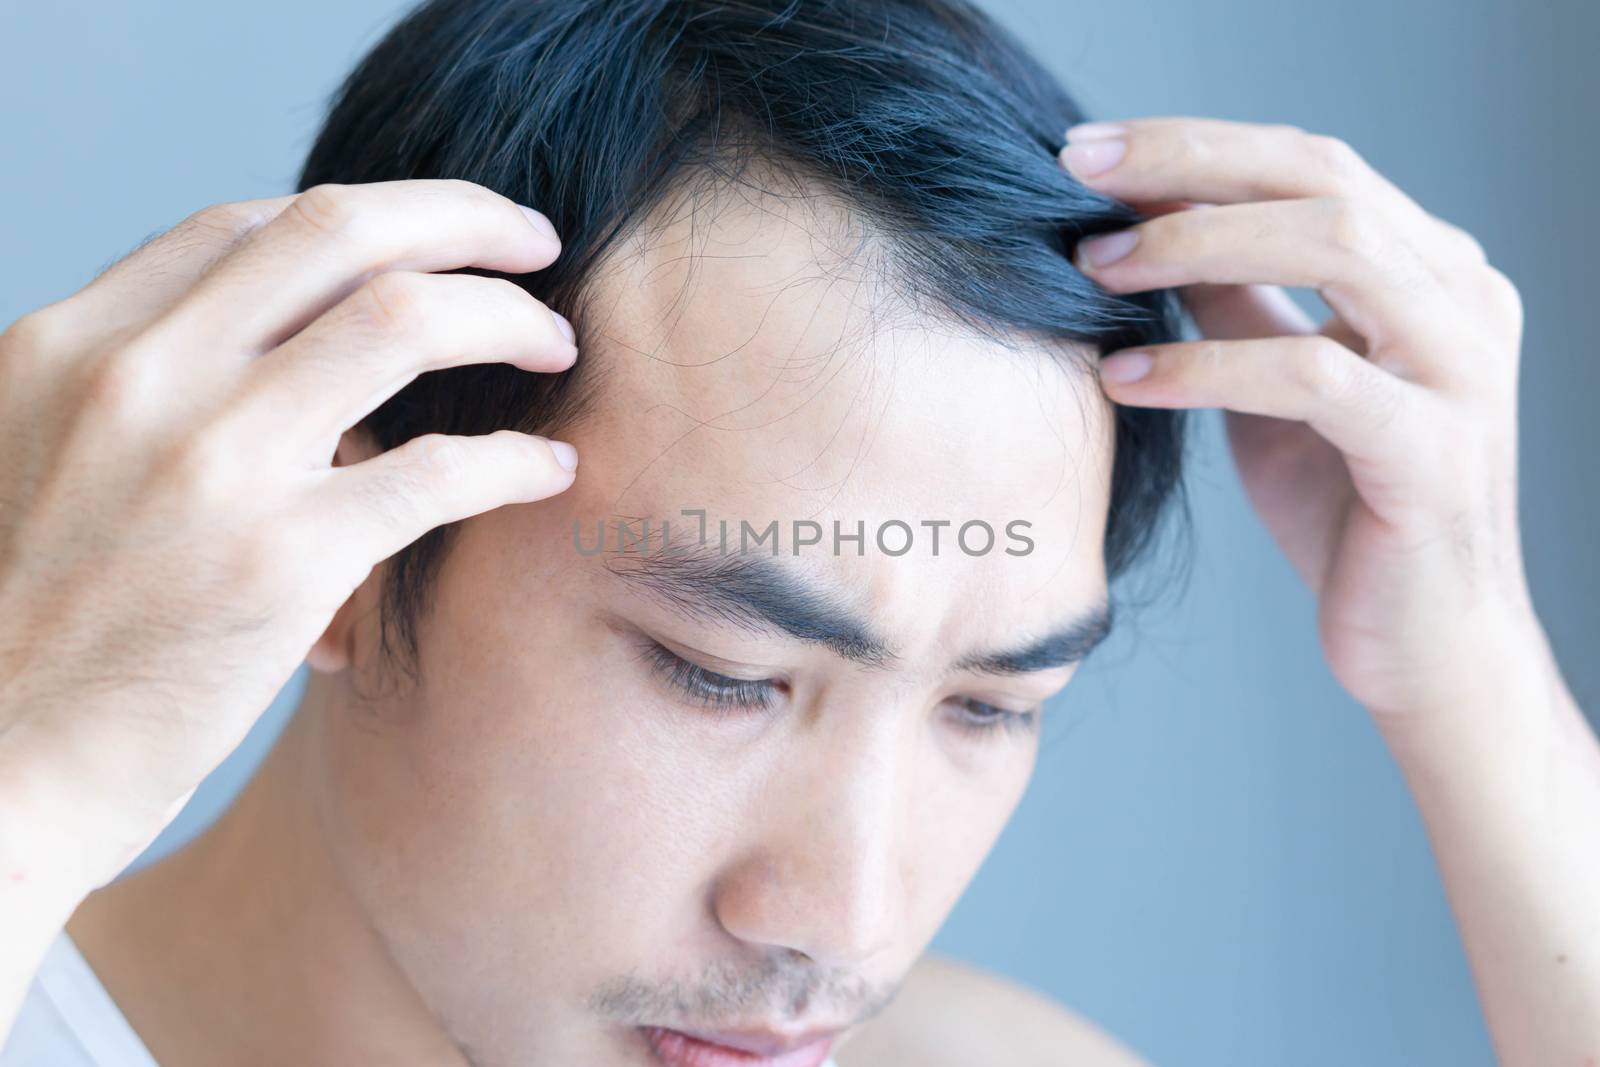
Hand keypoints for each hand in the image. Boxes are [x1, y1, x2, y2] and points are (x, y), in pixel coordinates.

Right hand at [0, 179, 579, 890]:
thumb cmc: (22, 632)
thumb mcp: (30, 458)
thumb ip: (132, 390)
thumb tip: (266, 353)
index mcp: (68, 344)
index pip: (245, 226)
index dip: (365, 215)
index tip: (434, 235)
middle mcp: (140, 378)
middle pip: (340, 232)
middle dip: (463, 219)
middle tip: (536, 242)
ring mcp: (215, 462)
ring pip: (407, 320)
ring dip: (507, 319)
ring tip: (557, 344)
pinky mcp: (285, 560)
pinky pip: (440, 471)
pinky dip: (515, 459)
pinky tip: (550, 467)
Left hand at [1059, 117, 1537, 722]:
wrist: (1425, 647)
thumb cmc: (1349, 513)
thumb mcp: (1277, 390)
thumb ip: (1237, 305)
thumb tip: (1146, 227)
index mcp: (1430, 269)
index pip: (1308, 162)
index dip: (1193, 144)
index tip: (1085, 151)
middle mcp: (1461, 297)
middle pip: (1321, 176)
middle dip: (1186, 163)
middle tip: (1075, 173)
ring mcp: (1459, 368)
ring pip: (1336, 245)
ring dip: (1196, 244)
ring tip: (1093, 266)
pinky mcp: (1431, 450)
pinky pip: (1311, 375)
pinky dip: (1205, 367)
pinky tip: (1121, 377)